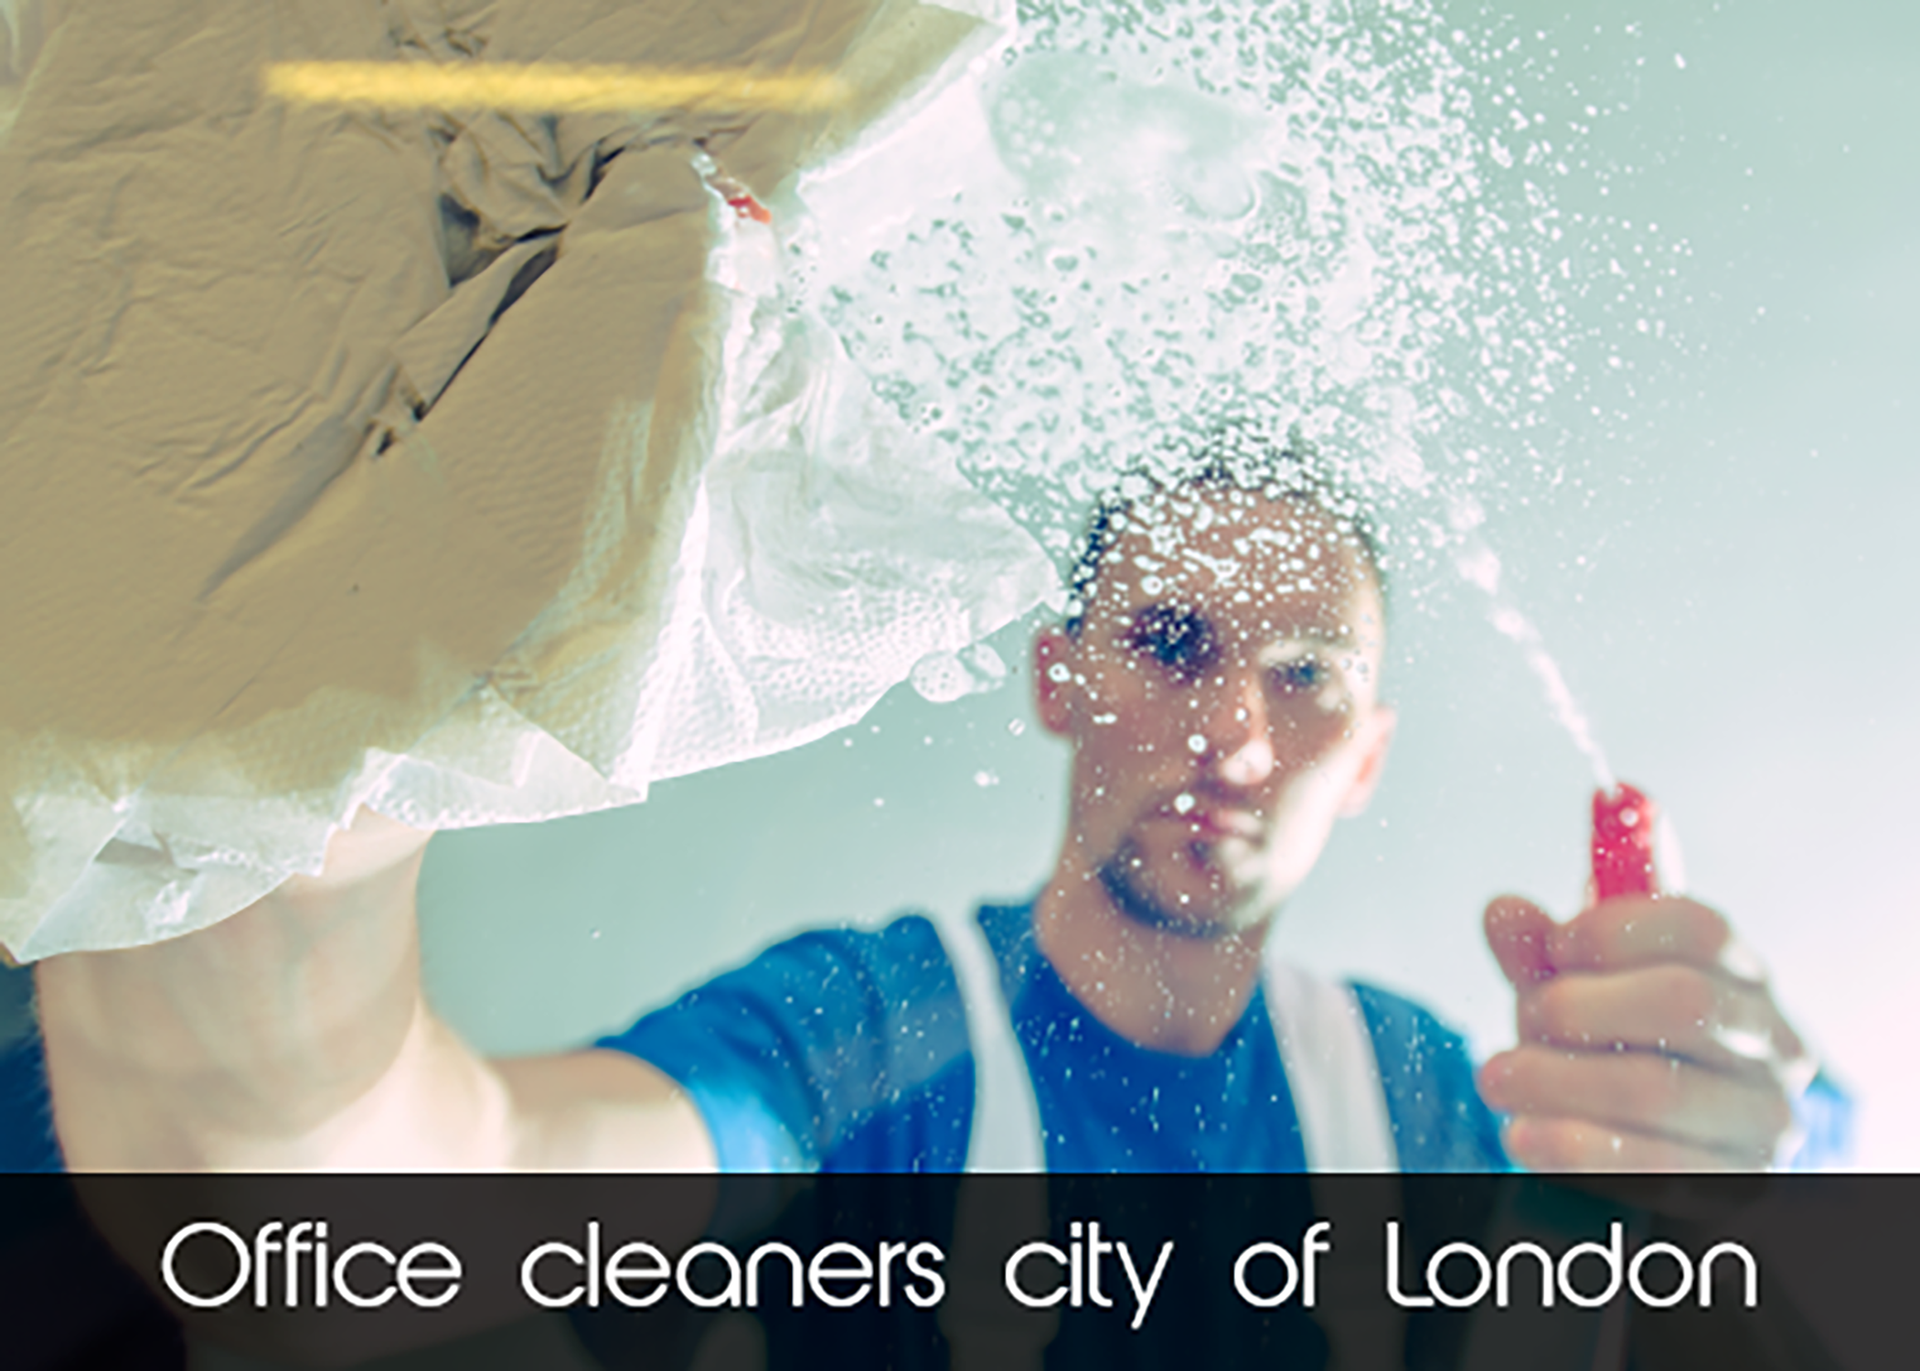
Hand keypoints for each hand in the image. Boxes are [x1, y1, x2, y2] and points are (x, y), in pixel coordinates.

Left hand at [1478, 894, 1809, 1170]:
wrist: (1653, 1163)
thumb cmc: (1617, 1058)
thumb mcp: (1579, 999)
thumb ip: (1542, 955)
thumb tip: (1504, 912)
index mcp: (1740, 980)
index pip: (1701, 930)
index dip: (1616, 929)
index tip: (1555, 946)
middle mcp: (1770, 1046)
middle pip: (1685, 1000)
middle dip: (1581, 1005)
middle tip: (1526, 1019)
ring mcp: (1764, 1122)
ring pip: (1658, 1089)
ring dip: (1558, 1079)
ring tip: (1499, 1078)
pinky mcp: (1737, 1188)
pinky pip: (1653, 1167)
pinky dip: (1574, 1146)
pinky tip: (1525, 1133)